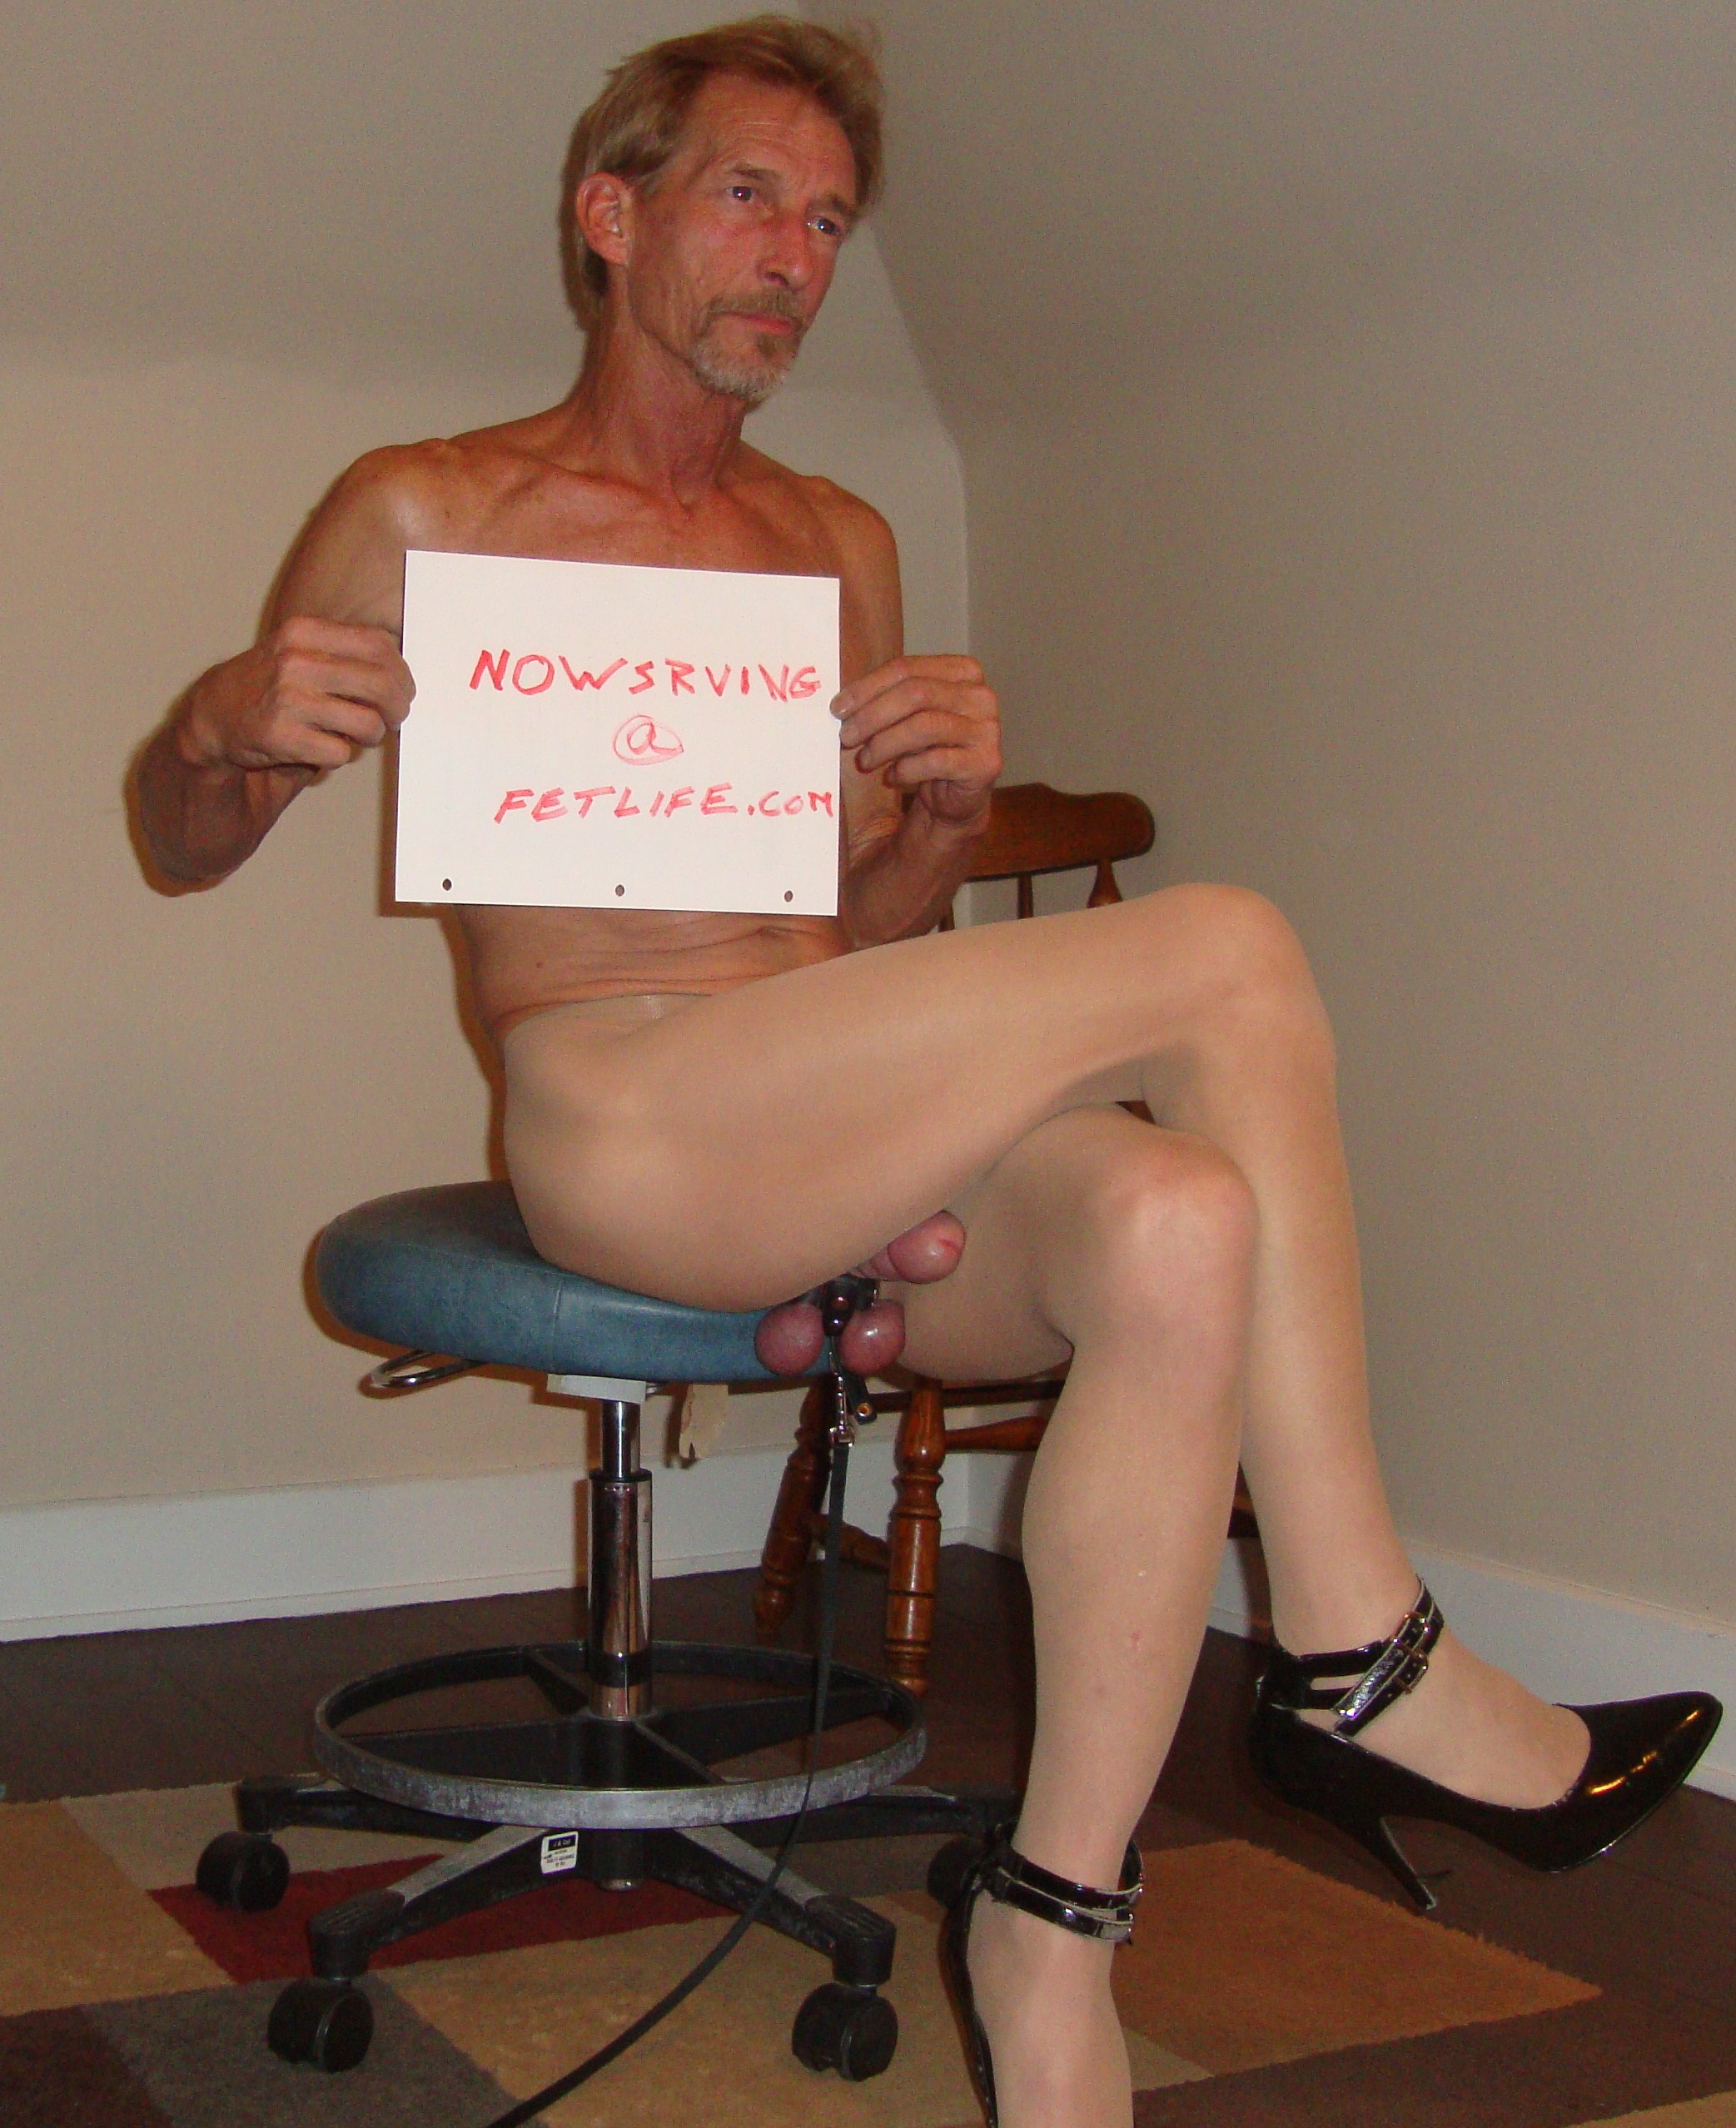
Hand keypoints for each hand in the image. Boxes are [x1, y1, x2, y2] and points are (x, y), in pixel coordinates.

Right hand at [180, 616, 413, 776]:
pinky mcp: (283, 737)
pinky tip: (321, 747)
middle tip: (394, 718)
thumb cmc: (268, 685)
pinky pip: (341, 753)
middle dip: (398, 707)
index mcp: (304, 632)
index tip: (402, 689)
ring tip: (353, 735)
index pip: (378, 646)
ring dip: (370, 736)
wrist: (213, 716)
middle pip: (381, 684)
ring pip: (368, 724)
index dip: (401, 672)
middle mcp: (296, 661)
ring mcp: (288, 699)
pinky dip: (339, 756)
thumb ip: (344, 653)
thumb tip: (400, 674)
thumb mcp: (298, 650)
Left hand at [834, 654, 1000, 829]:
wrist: (956, 796)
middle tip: (846, 736)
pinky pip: (936, 761)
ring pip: (924, 726)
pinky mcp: (986, 763)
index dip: (868, 687)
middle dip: (873, 716)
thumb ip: (885, 700)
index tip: (838, 708)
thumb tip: (842, 704)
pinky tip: (893, 776)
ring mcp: (987, 729)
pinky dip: (906, 770)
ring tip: (865, 760)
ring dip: (884, 744)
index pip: (907, 668)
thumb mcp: (906, 718)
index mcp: (963, 671)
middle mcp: (981, 696)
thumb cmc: (928, 750)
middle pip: (916, 693)